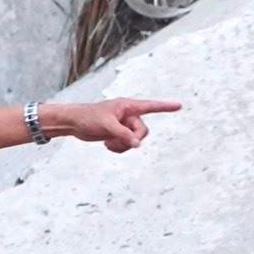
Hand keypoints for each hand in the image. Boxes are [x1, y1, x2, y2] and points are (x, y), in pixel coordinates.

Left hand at [49, 97, 179, 152]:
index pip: (150, 106)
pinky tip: (106, 144)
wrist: (74, 123)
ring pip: (135, 141)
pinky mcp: (118, 134)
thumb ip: (123, 135)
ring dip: (123, 145)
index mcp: (127, 106)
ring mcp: (123, 125)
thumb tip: (137, 145)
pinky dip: (118, 148)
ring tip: (108, 142)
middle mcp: (128, 115)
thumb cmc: (88, 118)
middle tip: (115, 139)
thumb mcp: (106, 126)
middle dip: (132, 139)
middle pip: (143, 131)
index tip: (179, 105)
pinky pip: (127, 145)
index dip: (165, 107)